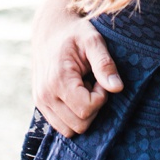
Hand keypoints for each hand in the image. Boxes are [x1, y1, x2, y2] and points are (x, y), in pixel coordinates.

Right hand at [32, 14, 122, 136]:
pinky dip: (73, 115)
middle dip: (93, 107)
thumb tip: (118, 88)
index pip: (87, 110)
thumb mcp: (93, 41)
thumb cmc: (74, 33)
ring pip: (70, 130)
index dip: (100, 97)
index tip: (100, 79)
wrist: (50, 29)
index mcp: (58, 79)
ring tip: (84, 88)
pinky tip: (75, 93)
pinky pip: (61, 126)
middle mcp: (45, 95)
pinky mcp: (40, 105)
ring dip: (83, 113)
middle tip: (93, 83)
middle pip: (80, 124)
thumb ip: (105, 64)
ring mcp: (41, 102)